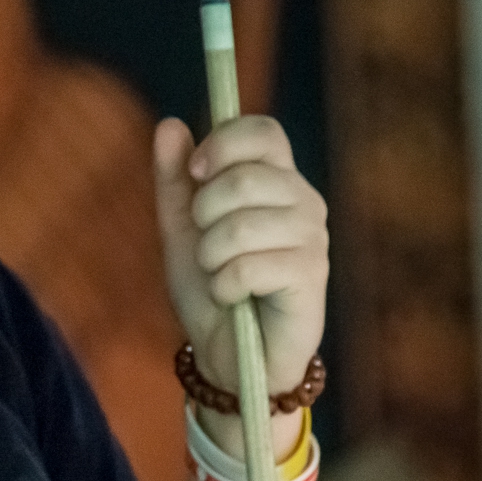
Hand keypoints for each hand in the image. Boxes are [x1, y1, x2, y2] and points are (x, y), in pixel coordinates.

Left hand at [153, 114, 328, 452]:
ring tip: (218, 275)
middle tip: (208, 246)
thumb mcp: (181, 230)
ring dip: (211, 257)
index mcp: (277, 180)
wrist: (228, 355)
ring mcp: (312, 239)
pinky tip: (232, 297)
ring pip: (241, 225)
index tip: (197, 173)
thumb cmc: (212, 288)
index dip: (224, 144)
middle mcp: (303, 201)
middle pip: (244, 177)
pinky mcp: (310, 277)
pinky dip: (224, 285)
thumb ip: (175, 179)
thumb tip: (170, 125)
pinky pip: (248, 266)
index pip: (263, 131)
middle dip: (205, 215)